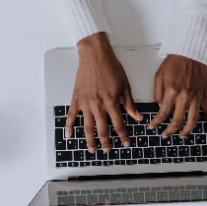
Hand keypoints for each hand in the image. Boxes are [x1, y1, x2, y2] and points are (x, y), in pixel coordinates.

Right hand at [64, 33, 142, 153]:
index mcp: (112, 102)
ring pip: (87, 127)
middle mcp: (98, 105)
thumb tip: (137, 117)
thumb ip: (129, 104)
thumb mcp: (125, 85)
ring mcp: (85, 103)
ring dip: (90, 140)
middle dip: (106, 142)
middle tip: (107, 150)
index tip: (125, 143)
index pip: (118, 125)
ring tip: (92, 149)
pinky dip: (69, 127)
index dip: (123, 136)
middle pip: (102, 130)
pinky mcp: (76, 99)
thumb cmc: (110, 67)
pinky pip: (71, 116)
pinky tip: (69, 135)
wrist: (95, 55)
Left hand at [148, 55, 206, 138]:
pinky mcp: (204, 95)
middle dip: (169, 131)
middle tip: (165, 135)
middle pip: (177, 121)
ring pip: (193, 121)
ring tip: (181, 136)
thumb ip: (158, 93)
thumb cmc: (175, 61)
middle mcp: (185, 96)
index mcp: (172, 91)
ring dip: (186, 131)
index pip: (163, 113)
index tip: (153, 126)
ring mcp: (196, 97)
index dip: (156, 123)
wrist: (191, 52)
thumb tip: (160, 107)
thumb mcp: (159, 76)